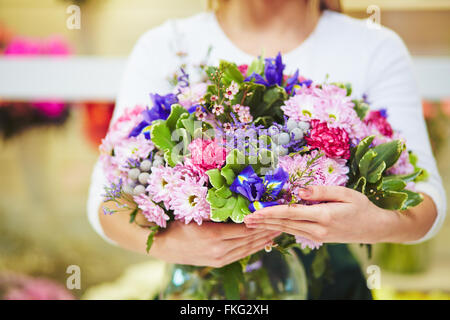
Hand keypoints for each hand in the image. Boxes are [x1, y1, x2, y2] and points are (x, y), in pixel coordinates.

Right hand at [100, 199, 279, 267]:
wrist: (163, 245)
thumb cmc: (177, 222)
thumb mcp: (195, 210)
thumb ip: (215, 207)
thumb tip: (235, 193)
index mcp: (214, 235)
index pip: (246, 227)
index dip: (261, 219)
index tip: (274, 209)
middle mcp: (220, 249)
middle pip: (251, 238)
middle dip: (268, 229)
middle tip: (283, 219)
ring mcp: (220, 258)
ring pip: (249, 248)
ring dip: (265, 239)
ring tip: (279, 230)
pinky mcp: (219, 262)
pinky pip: (242, 254)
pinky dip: (255, 247)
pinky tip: (263, 241)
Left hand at [243, 185, 398, 243]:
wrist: (374, 228)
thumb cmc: (362, 207)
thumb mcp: (344, 193)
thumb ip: (320, 191)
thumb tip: (298, 190)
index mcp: (323, 216)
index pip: (290, 213)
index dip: (270, 212)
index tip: (254, 212)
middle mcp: (317, 229)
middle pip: (284, 223)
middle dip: (263, 221)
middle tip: (245, 219)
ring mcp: (317, 236)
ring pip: (287, 229)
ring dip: (268, 225)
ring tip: (252, 223)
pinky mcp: (317, 238)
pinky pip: (295, 231)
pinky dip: (280, 228)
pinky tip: (270, 226)